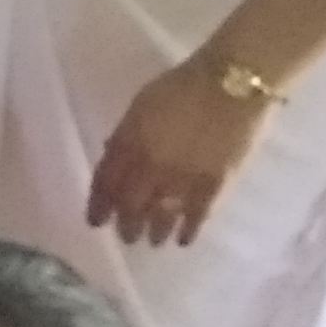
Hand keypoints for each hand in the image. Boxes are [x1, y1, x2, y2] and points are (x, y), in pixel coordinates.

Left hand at [87, 55, 277, 246]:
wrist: (231, 84)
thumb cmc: (181, 86)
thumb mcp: (140, 105)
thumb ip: (125, 134)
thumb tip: (112, 156)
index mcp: (130, 143)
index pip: (107, 181)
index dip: (99, 204)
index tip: (95, 221)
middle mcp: (152, 165)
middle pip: (132, 203)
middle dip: (126, 224)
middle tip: (126, 237)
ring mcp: (184, 176)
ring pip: (162, 214)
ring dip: (154, 231)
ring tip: (152, 242)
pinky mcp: (216, 182)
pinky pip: (198, 213)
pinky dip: (189, 229)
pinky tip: (184, 241)